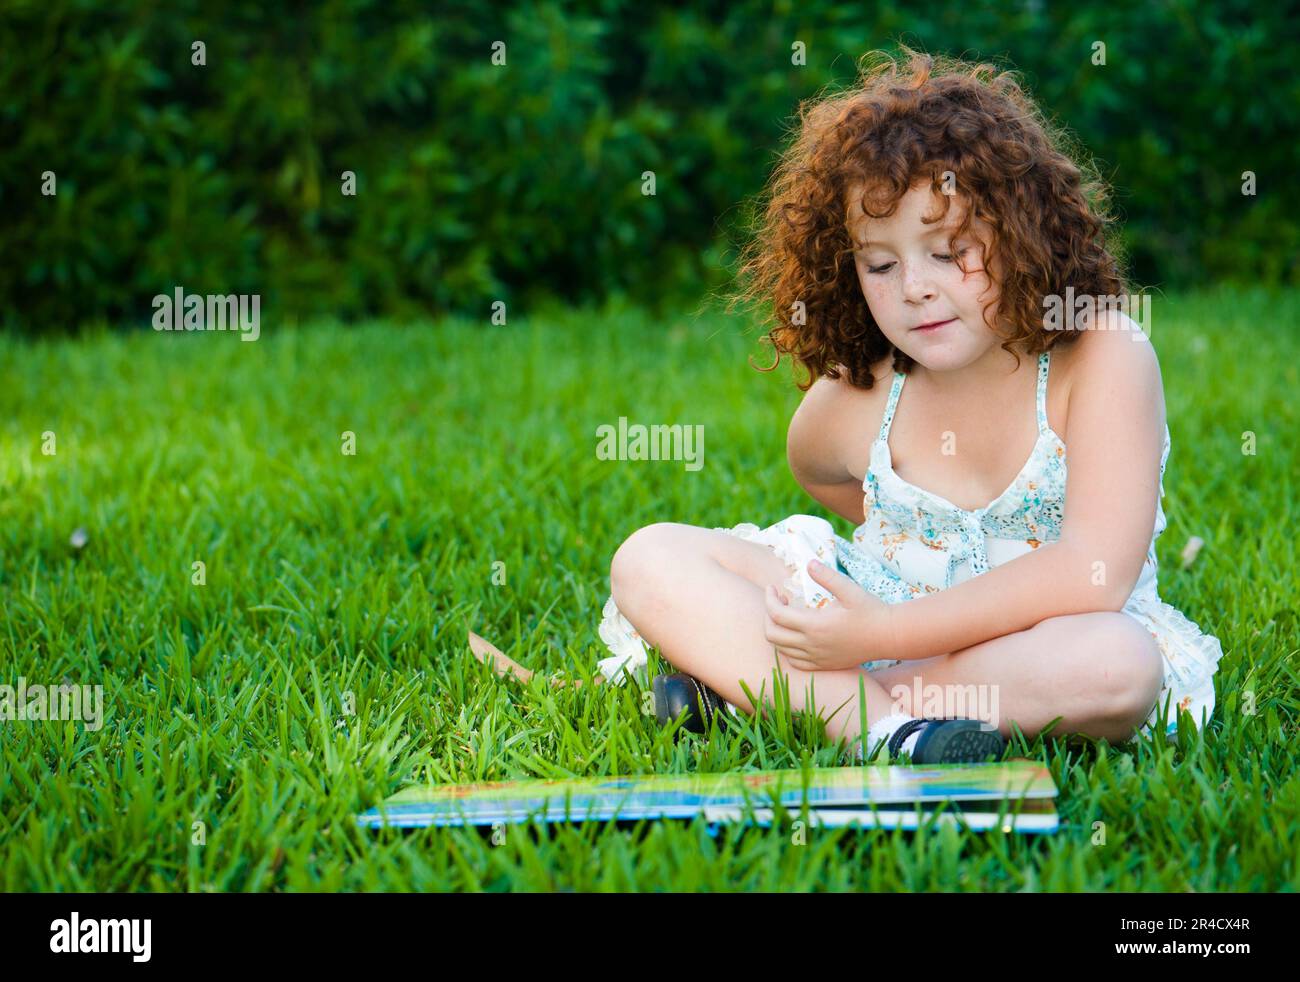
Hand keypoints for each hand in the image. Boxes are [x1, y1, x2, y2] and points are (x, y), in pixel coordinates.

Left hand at [763, 559, 893, 671]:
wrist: (889, 636)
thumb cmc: (870, 610)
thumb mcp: (850, 589)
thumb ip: (827, 577)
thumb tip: (809, 563)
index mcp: (815, 625)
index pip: (776, 614)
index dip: (769, 599)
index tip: (773, 587)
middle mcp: (812, 645)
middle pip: (772, 635)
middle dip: (768, 615)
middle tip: (778, 600)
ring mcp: (817, 658)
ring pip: (781, 650)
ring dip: (776, 631)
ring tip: (787, 615)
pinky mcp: (824, 665)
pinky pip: (795, 662)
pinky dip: (787, 649)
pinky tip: (796, 635)